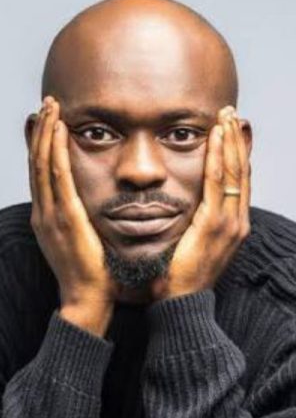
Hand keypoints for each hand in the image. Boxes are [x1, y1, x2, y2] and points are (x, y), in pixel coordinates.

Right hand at [29, 97, 115, 334]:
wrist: (86, 300)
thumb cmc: (90, 275)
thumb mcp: (80, 241)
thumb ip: (79, 220)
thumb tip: (87, 205)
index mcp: (46, 217)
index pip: (39, 172)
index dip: (40, 144)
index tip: (45, 120)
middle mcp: (42, 212)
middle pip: (36, 162)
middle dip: (40, 130)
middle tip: (47, 103)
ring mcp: (50, 214)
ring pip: (43, 164)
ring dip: (46, 133)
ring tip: (51, 108)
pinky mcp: (64, 218)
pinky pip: (58, 177)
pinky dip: (55, 151)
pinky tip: (60, 131)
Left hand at [153, 107, 250, 299]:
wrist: (179, 304)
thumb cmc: (177, 277)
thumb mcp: (188, 243)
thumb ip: (190, 223)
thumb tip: (181, 208)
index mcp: (231, 225)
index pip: (238, 181)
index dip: (236, 153)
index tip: (231, 129)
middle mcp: (237, 221)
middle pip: (242, 171)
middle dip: (237, 140)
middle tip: (232, 113)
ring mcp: (231, 224)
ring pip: (235, 173)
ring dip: (230, 142)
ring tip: (226, 117)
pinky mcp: (217, 226)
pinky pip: (219, 185)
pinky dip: (219, 159)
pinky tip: (216, 139)